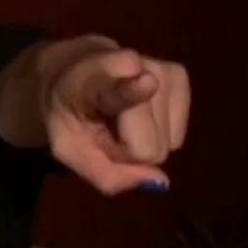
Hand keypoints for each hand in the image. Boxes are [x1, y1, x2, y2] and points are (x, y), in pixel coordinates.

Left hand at [45, 47, 189, 194]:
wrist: (72, 71)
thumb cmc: (68, 114)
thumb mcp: (69, 151)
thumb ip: (106, 174)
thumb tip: (159, 181)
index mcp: (92, 81)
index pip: (118, 89)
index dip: (133, 90)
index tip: (147, 83)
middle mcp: (133, 66)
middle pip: (150, 145)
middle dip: (130, 150)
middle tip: (107, 129)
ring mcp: (161, 68)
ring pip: (167, 142)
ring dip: (143, 140)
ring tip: (119, 118)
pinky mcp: (179, 75)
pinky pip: (178, 136)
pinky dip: (159, 134)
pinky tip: (138, 115)